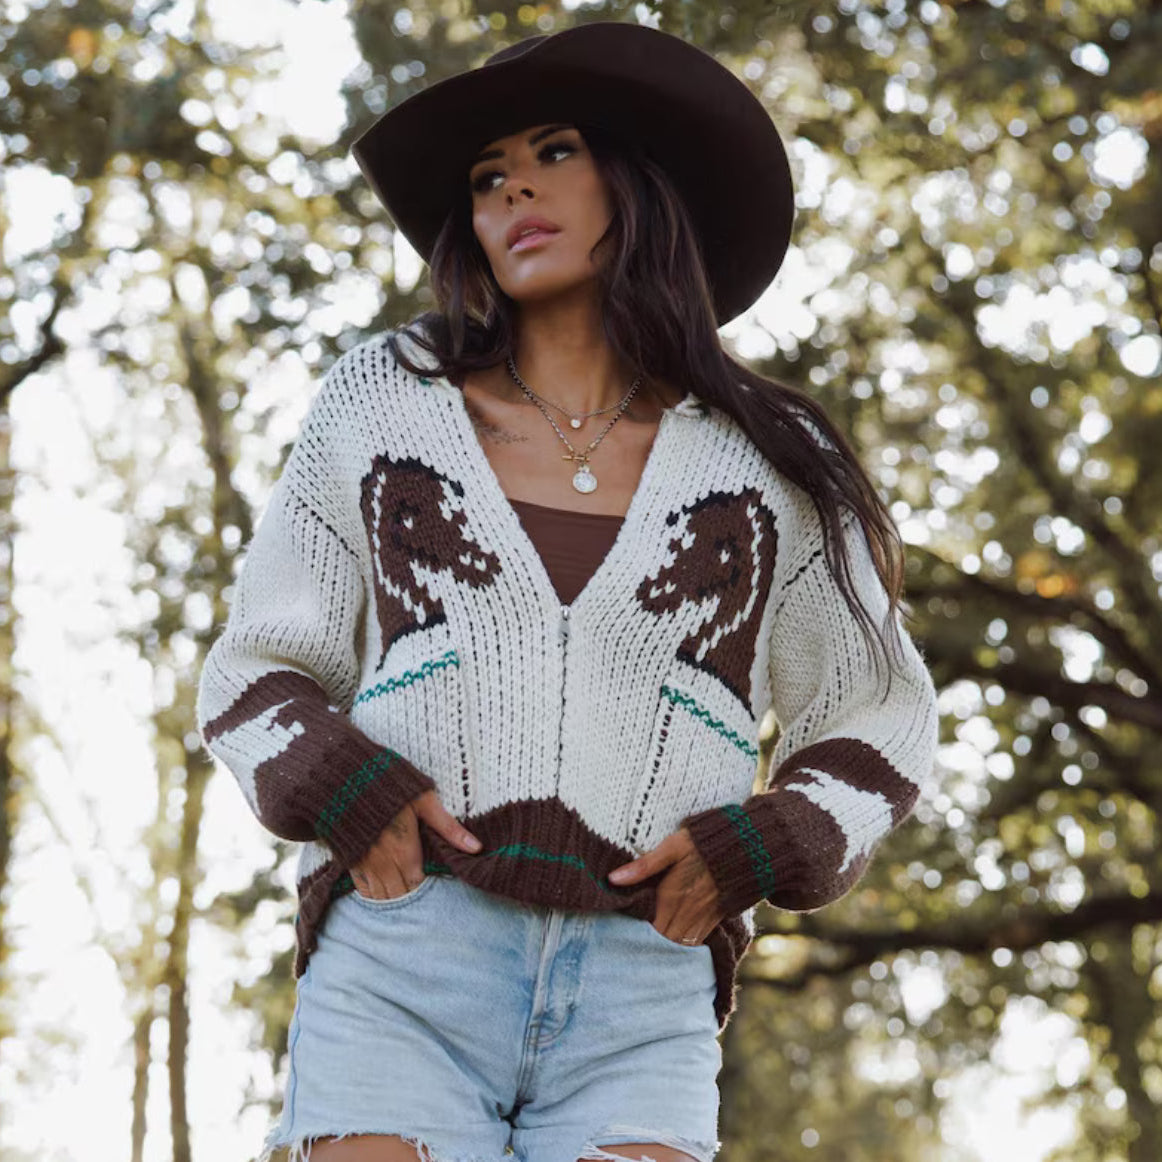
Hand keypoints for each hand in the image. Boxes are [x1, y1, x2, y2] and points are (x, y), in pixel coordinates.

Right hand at [350, 789, 481, 899]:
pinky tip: (381, 890)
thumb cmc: (389, 786)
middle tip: (418, 887)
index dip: (425, 886)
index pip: (418, 885)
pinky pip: (363, 890)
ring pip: (381, 897)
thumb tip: (477, 847)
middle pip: (400, 895)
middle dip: (411, 895)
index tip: (431, 880)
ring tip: (402, 891)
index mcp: (405, 852)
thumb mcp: (424, 802)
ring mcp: (365, 866)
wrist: (345, 780)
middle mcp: (384, 865)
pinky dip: (373, 894)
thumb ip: (449, 828)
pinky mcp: (350, 862)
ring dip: (393, 897)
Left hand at [607, 826, 722, 944]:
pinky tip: (672, 943)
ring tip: (647, 952)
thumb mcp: (672, 847)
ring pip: (678, 947)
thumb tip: (612, 878)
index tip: (618, 939)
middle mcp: (686, 914)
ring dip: (664, 950)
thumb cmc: (703, 844)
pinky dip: (681, 947)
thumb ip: (643, 865)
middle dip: (646, 948)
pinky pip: (695, 943)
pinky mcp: (714, 920)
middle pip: (662, 943)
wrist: (745, 849)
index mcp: (671, 898)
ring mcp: (702, 920)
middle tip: (629, 949)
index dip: (633, 938)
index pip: (647, 930)